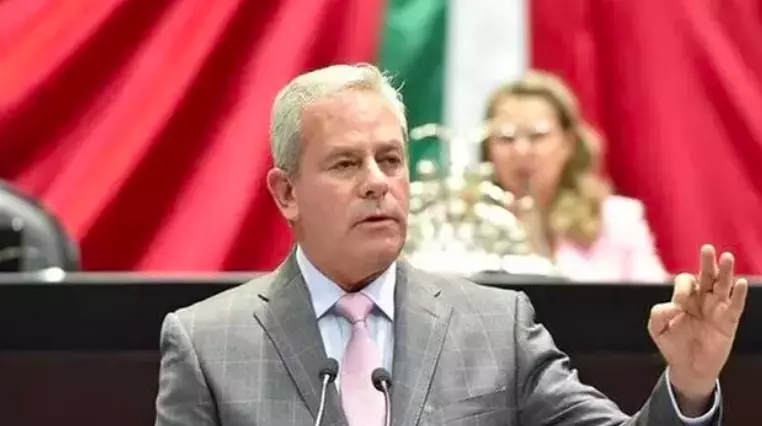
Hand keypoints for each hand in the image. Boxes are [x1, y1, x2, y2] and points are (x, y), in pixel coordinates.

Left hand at [648, 245, 747, 409]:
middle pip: (706, 276)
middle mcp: (702, 299)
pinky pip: (736, 306)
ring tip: (727, 257)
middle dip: (707, 263)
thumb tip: (674, 305)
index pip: (686, 281)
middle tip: (707, 248)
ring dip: (725, 272)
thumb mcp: (657, 329)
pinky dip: (739, 295)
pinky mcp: (728, 322)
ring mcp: (716, 309)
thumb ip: (658, 314)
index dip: (683, 287)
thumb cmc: (673, 345)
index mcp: (685, 297)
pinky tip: (741, 282)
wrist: (688, 367)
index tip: (680, 304)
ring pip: (722, 286)